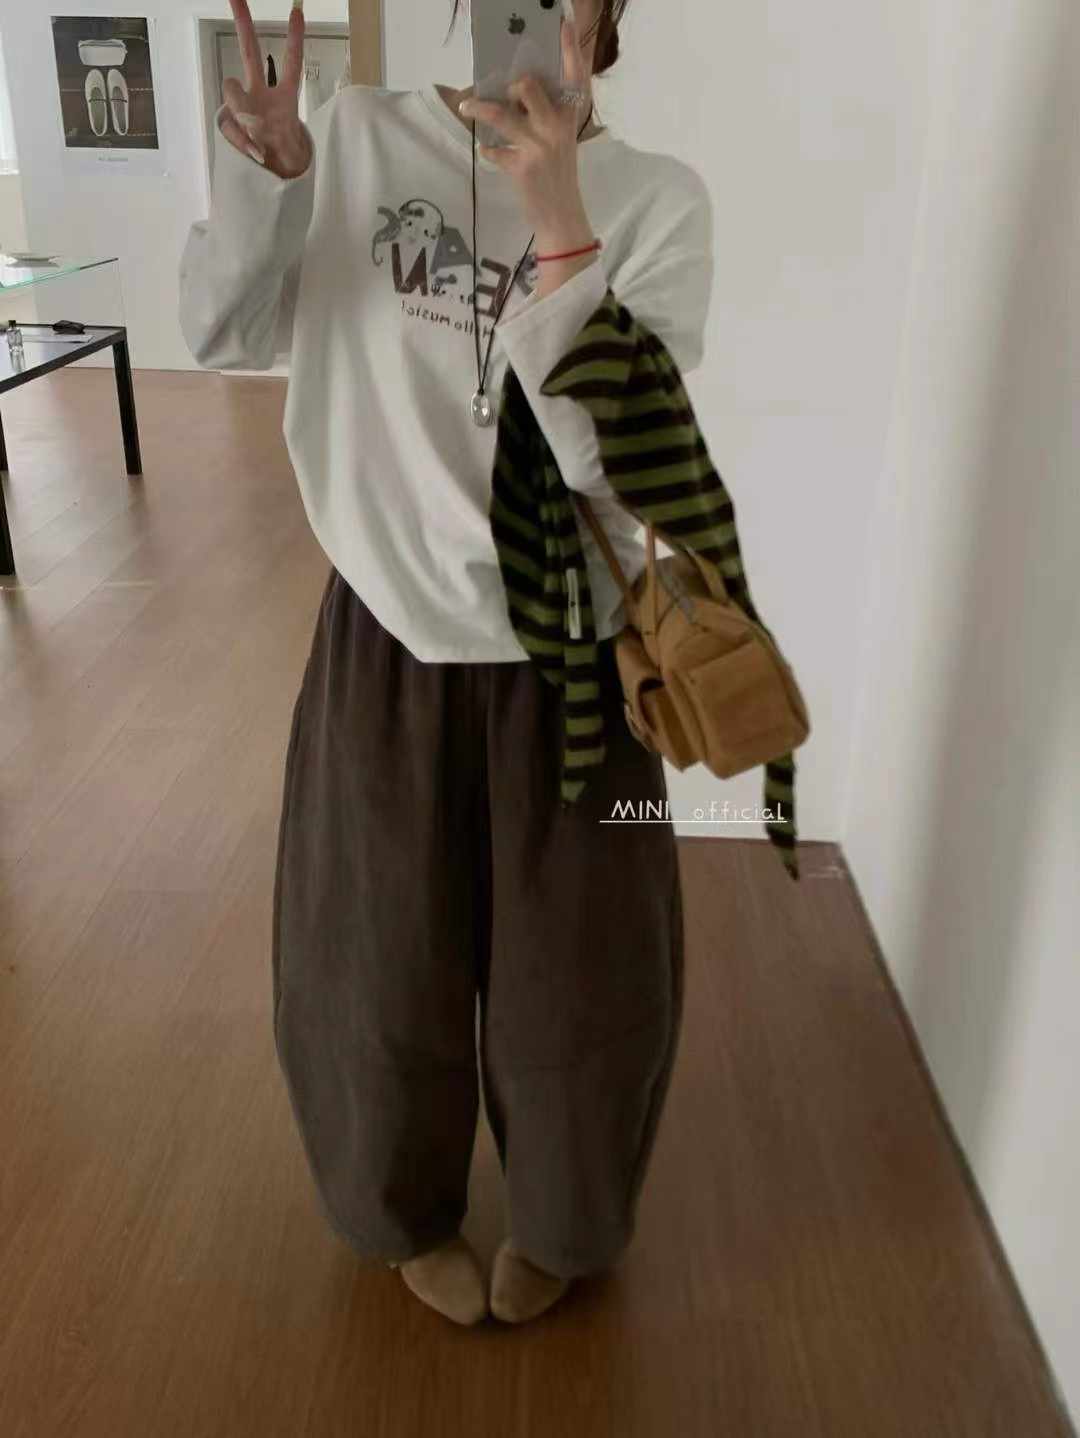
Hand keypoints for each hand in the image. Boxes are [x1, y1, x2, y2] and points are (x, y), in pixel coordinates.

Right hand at [220, 0, 310, 178]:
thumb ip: (272, 129)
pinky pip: (229, 125)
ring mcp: (246, 105)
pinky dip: (243, 142)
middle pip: (250, 53)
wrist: (269, 171)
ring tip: (260, 135)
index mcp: (284, 97)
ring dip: (245, 114)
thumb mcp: (287, 147)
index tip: (297, 12)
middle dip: (243, 24)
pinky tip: (258, 153)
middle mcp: (262, 94)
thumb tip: (251, 127)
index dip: (295, 40)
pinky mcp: (232, 122)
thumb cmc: (280, 152)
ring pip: (232, 92)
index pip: (291, 64)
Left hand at [459, 12, 595, 251]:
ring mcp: (539, 147)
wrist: (562, 216)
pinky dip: (488, 151)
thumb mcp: (561, 139)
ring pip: (502, 114)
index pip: (575, 75)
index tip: (561, 23)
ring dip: (479, 108)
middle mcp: (557, 127)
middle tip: (504, 94)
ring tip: (468, 107)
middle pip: (527, 86)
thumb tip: (515, 92)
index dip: (569, 48)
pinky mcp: (522, 168)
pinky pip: (494, 150)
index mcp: (570, 116)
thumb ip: (547, 114)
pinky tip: (488, 151)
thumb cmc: (558, 174)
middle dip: (510, 86)